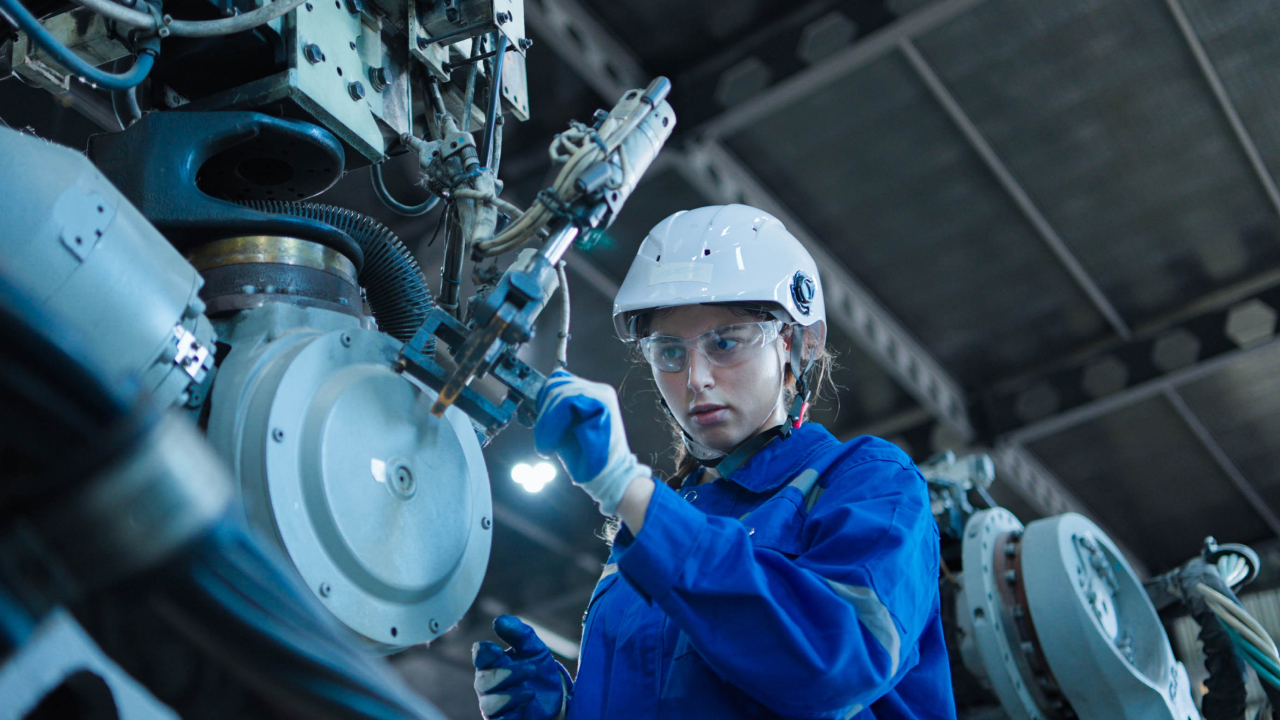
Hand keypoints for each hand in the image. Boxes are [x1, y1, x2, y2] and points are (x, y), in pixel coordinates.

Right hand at [473, 615, 570, 719]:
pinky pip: (498, 718)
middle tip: (532, 668)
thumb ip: (519, 633)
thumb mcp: (534, 648)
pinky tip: (528, 698)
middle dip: (506, 674)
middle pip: (484, 680)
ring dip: (510, 695)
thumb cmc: (537, 668)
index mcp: (492, 661)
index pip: (480, 655)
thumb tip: (500, 620)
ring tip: (531, 690)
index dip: (485, 652)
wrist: (554, 696)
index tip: (498, 649)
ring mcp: (494, 703)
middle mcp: (488, 683)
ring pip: (489, 702)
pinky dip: (511, 708)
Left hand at [534, 370, 649, 515]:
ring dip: (546, 423)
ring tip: (547, 446)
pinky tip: (553, 444)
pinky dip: (552, 424)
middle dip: (542, 415)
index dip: (542, 401)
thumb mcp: (565, 427)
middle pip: (556, 385)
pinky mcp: (603, 403)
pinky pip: (567, 402)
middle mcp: (598, 389)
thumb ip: (556, 410)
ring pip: (559, 394)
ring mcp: (602, 394)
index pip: (558, 381)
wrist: (607, 477)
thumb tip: (537, 395)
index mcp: (590, 393)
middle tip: (542, 441)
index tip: (539, 425)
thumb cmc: (585, 456)